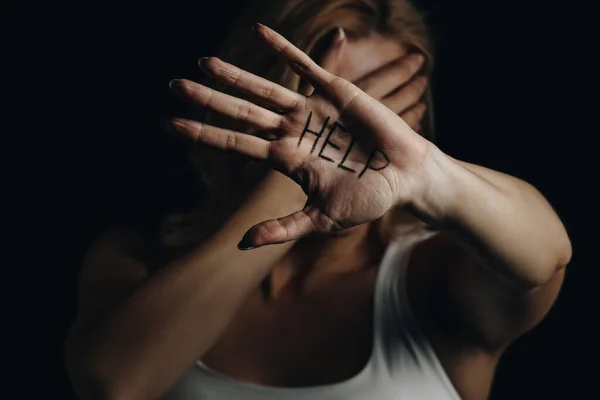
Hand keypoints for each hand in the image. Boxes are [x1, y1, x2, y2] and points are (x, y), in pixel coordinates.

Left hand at [164, 23, 437, 248]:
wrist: (405, 178)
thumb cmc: (367, 200)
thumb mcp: (322, 219)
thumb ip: (283, 227)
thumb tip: (242, 244)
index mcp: (286, 159)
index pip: (235, 143)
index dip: (203, 133)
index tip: (170, 125)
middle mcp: (292, 132)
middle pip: (241, 112)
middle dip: (208, 100)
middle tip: (173, 86)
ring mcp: (311, 110)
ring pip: (265, 88)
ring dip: (235, 75)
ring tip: (203, 62)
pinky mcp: (334, 92)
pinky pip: (304, 66)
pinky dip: (283, 49)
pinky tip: (259, 32)